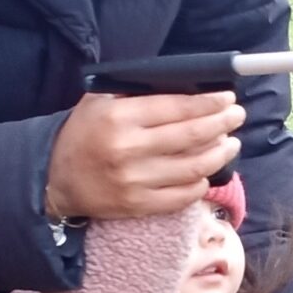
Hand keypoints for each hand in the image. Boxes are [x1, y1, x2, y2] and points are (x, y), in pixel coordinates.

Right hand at [46, 91, 244, 220]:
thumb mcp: (100, 101)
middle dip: (222, 124)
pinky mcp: (138, 206)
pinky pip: (182, 196)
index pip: (177, 107)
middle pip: (192, 136)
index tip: (228, 99)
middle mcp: (129, 149)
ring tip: (231, 144)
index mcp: (120, 117)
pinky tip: (207, 172)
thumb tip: (186, 87)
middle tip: (237, 116)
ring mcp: (135, 181)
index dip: (209, 103)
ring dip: (220, 154)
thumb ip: (137, 92)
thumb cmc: (83, 133)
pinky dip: (201, 183)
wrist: (55, 179)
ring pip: (193, 167)